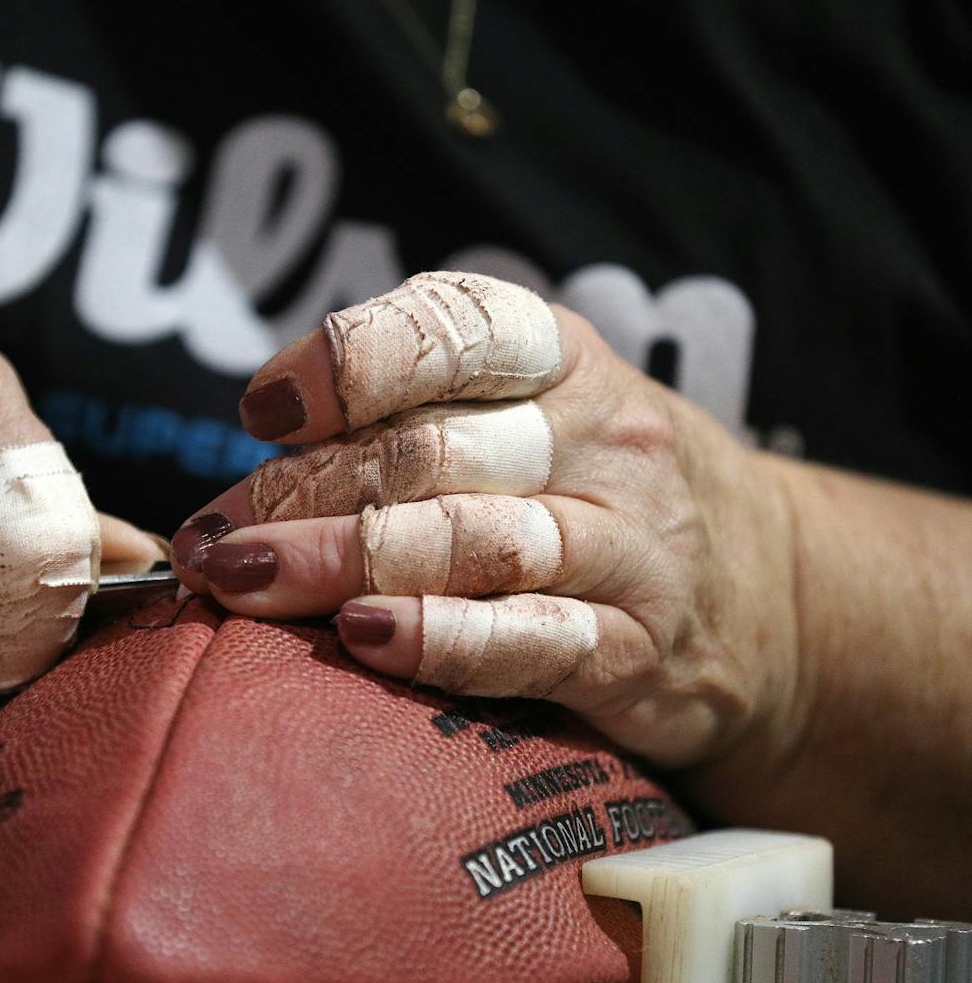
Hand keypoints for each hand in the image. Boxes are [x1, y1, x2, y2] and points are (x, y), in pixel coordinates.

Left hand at [171, 272, 800, 771]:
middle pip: (429, 453)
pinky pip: (530, 638)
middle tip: (211, 536)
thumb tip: (257, 459)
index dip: (351, 363)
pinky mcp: (633, 649)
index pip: (455, 333)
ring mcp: (624, 545)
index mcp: (559, 359)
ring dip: (340, 560)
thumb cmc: (595, 486)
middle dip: (302, 492)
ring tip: (242, 580)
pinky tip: (365, 638)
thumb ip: (417, 418)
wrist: (769, 592)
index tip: (262, 410)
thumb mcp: (533, 412)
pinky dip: (442, 638)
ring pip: (470, 540)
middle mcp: (598, 439)